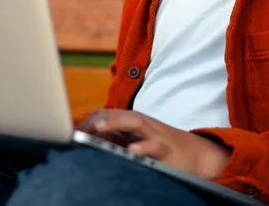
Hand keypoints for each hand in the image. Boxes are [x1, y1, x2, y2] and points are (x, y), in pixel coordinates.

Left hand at [77, 108, 230, 179]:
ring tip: (99, 128)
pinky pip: (154, 146)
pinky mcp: (167, 149)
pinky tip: (132, 151)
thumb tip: (86, 146)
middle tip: (80, 130)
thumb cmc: (161, 148)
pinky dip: (144, 147)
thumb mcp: (136, 142)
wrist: (196, 155)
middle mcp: (142, 124)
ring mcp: (154, 135)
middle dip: (100, 119)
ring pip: (135, 123)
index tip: (72, 136)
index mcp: (132, 123)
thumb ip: (115, 141)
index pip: (107, 115)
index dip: (89, 123)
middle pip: (118, 114)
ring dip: (116, 123)